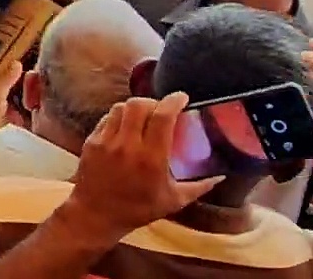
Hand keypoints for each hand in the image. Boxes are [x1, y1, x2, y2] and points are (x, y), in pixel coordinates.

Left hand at [66, 93, 218, 236]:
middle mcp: (127, 145)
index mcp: (151, 158)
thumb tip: (221, 177)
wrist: (96, 214)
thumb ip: (199, 187)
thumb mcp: (174, 201)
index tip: (182, 97)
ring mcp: (106, 141)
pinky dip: (119, 117)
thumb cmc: (138, 209)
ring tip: (144, 116)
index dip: (173, 101)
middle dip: (153, 101)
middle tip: (161, 109)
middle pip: (138, 104)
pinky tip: (126, 127)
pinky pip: (107, 119)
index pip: (162, 117)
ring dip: (135, 108)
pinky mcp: (91, 142)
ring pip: (120, 108)